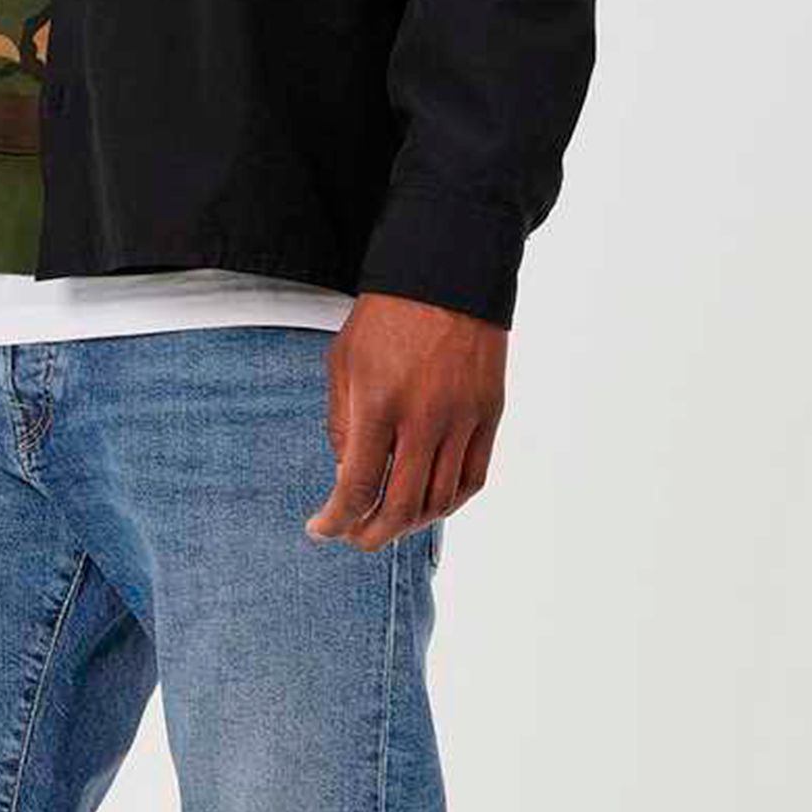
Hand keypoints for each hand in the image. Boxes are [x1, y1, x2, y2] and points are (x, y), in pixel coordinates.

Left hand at [306, 294, 506, 549]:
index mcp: (379, 405)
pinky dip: (449, 503)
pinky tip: (429, 505)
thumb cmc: (386, 317)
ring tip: (389, 523)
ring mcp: (463, 419)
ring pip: (440, 500)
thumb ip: (342, 425)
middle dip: (372, 534)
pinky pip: (473, 478)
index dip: (336, 520)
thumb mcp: (343, 364)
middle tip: (354, 538)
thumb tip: (349, 478)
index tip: (322, 529)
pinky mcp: (489, 414)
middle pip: (401, 507)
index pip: (358, 487)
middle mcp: (425, 419)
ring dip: (410, 524)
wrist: (447, 273)